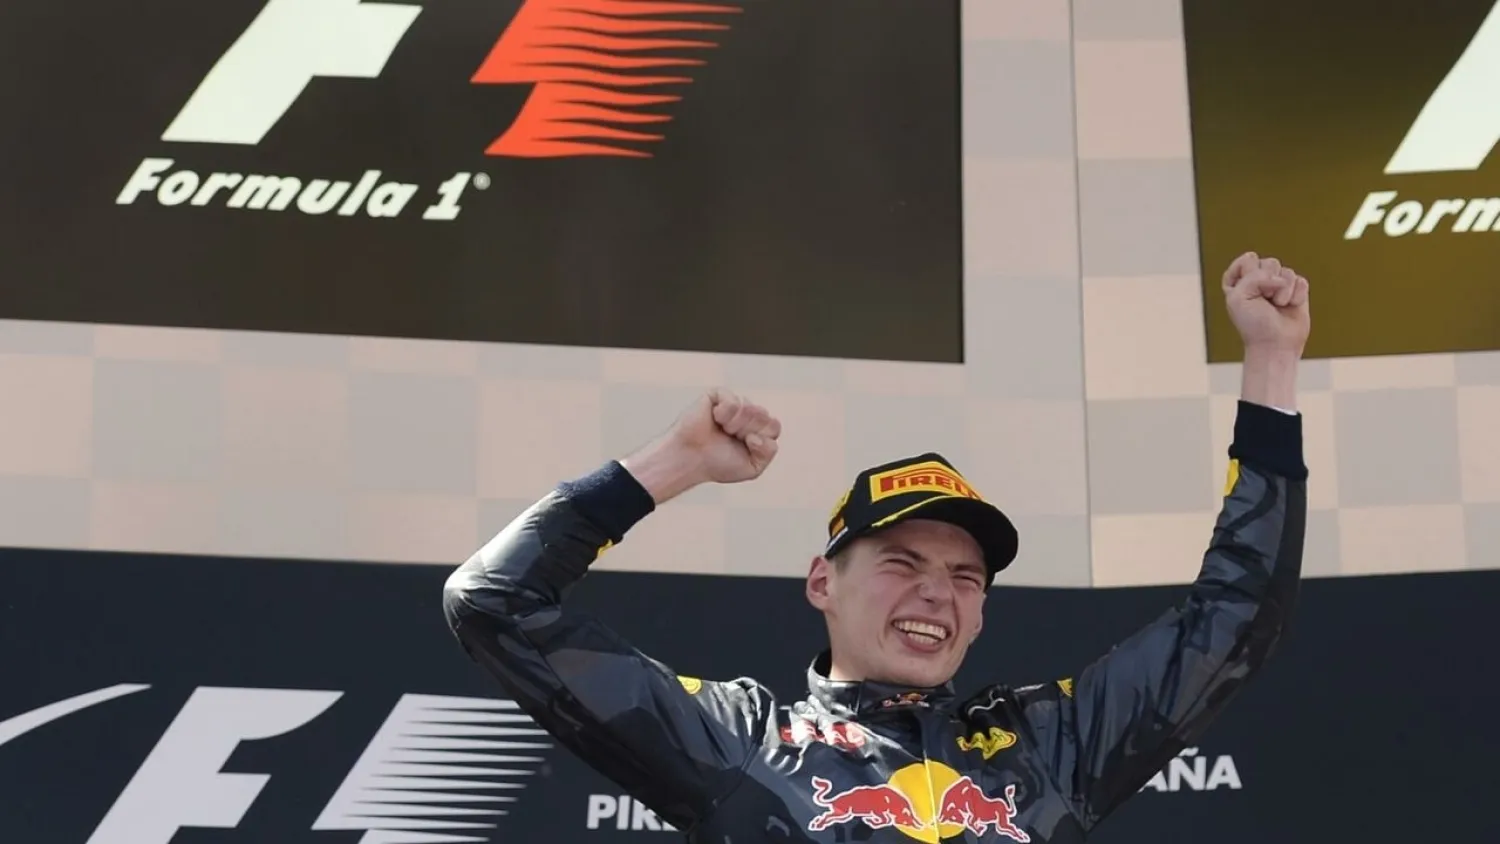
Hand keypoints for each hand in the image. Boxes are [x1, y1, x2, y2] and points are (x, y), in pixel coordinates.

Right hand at [621, 389, 781, 503]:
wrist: (690, 460)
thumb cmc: (718, 464)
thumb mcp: (752, 467)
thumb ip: (768, 451)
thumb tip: (758, 431)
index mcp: (758, 429)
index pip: (774, 426)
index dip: (760, 439)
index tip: (745, 447)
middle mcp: (748, 414)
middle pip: (764, 416)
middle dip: (748, 432)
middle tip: (730, 439)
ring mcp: (734, 403)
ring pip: (750, 408)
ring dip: (735, 426)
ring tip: (721, 430)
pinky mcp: (718, 394)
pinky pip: (733, 402)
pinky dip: (724, 416)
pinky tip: (714, 419)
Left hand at [1221, 252, 1310, 354]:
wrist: (1275, 344)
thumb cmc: (1253, 324)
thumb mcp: (1239, 298)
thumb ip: (1253, 277)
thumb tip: (1280, 277)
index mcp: (1239, 281)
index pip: (1247, 260)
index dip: (1250, 275)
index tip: (1247, 292)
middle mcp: (1259, 280)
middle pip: (1269, 262)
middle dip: (1268, 283)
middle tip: (1264, 301)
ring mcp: (1279, 285)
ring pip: (1286, 271)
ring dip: (1282, 292)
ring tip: (1277, 306)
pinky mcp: (1296, 290)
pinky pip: (1300, 281)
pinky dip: (1296, 296)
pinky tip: (1290, 307)